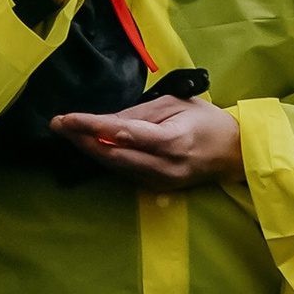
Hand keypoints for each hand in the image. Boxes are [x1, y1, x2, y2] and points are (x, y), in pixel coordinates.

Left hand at [48, 95, 245, 188]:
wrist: (234, 153)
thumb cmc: (207, 121)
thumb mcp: (176, 104)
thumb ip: (140, 113)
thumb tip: (107, 121)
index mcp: (171, 140)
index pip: (122, 133)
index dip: (90, 126)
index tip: (65, 119)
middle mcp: (163, 166)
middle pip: (112, 155)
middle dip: (81, 140)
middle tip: (58, 125)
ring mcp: (160, 182)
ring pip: (115, 167)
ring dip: (90, 150)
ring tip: (69, 132)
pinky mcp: (158, 189)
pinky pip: (125, 173)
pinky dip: (107, 159)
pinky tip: (93, 146)